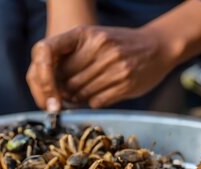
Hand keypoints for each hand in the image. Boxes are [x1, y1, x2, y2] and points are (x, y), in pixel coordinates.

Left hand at [27, 25, 178, 108]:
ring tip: (83, 94)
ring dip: (77, 99)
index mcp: (85, 33)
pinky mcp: (124, 82)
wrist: (158, 47)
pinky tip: (97, 96)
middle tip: (67, 93)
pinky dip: (92, 102)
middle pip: (65, 79)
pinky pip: (95, 101)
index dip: (42, 75)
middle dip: (63, 91)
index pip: (48, 52)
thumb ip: (73, 55)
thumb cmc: (120, 45)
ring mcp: (113, 65)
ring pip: (79, 93)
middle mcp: (99, 47)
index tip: (45, 87)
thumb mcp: (96, 39)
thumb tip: (49, 86)